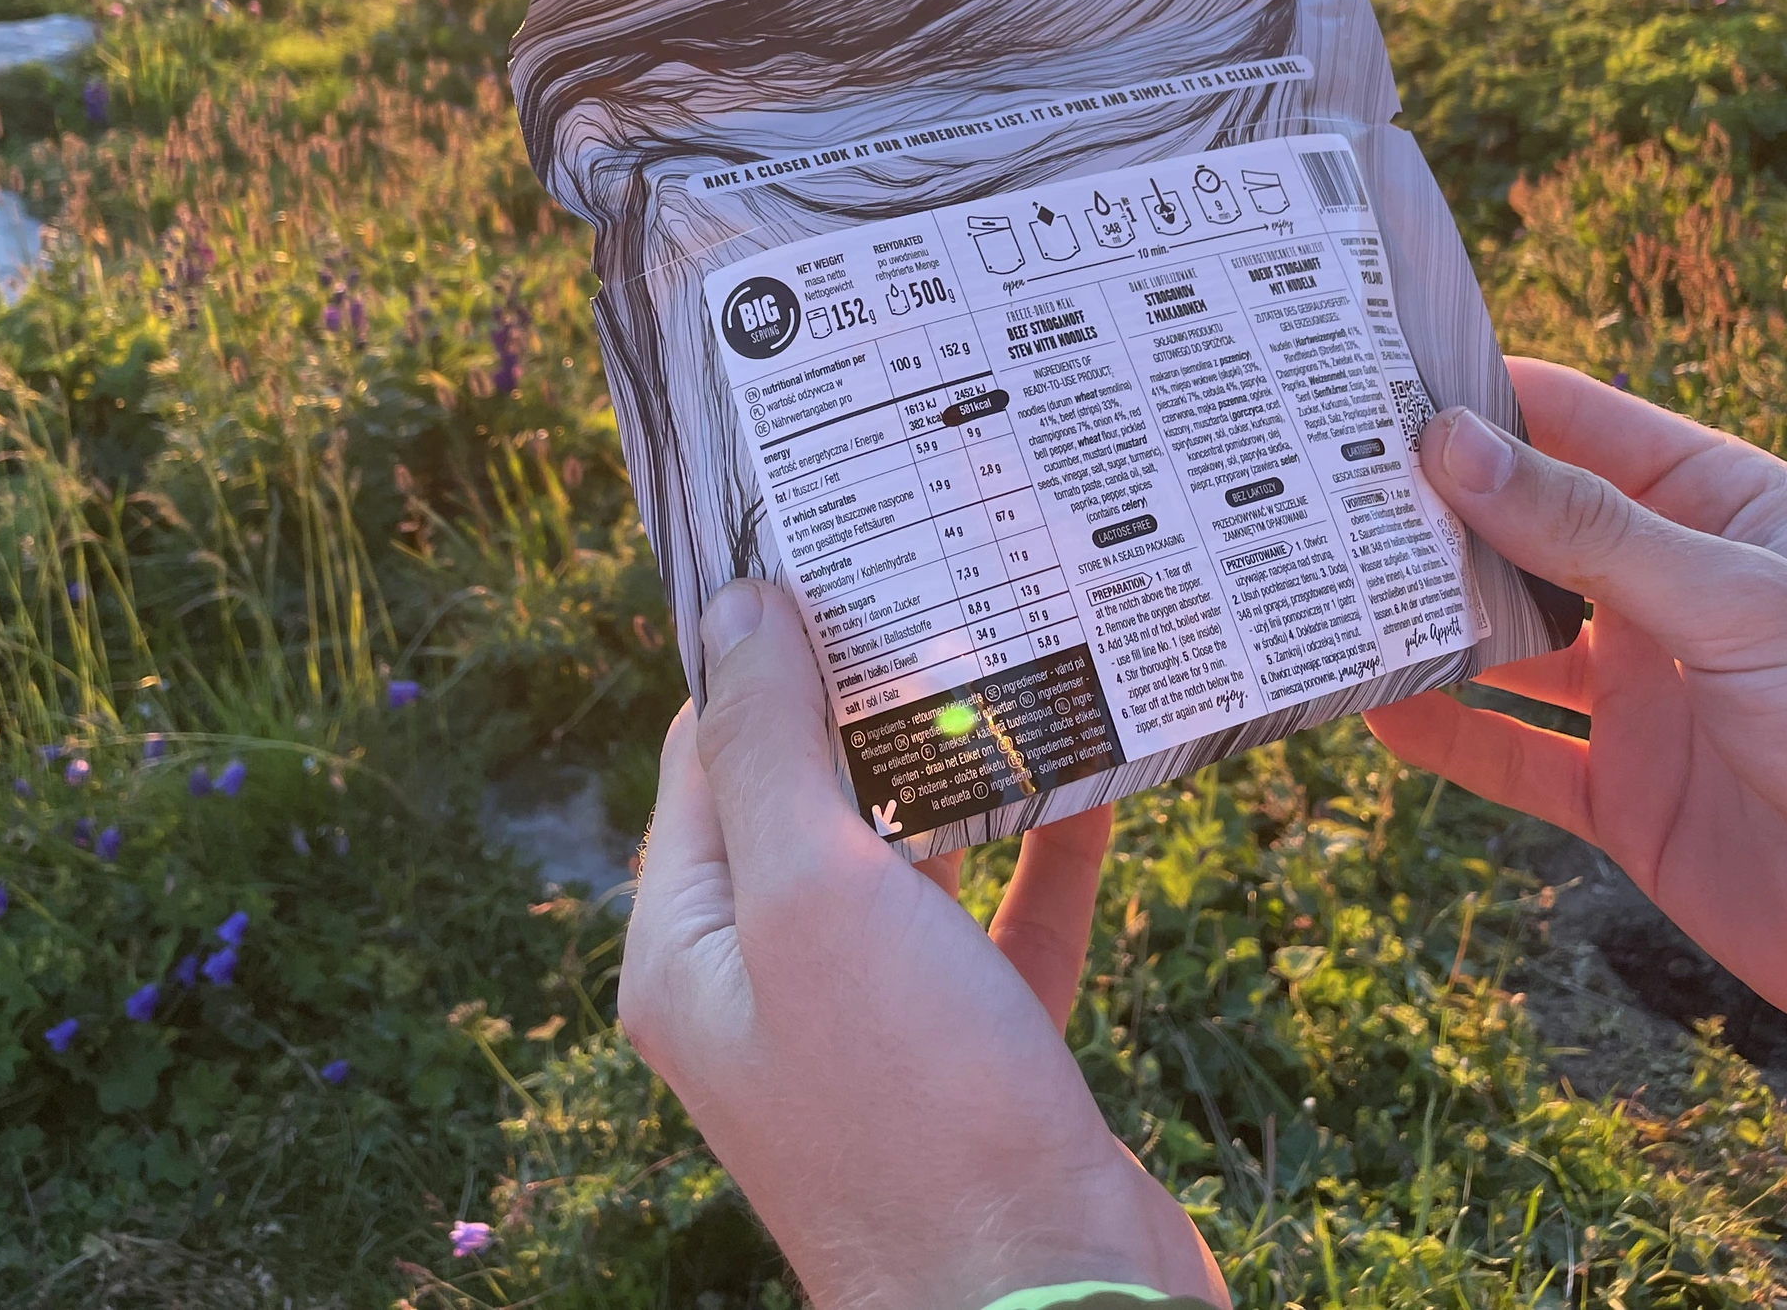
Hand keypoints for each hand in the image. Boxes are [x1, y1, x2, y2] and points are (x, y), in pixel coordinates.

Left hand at [619, 578, 1224, 1309]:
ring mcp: (869, 1027)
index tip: (832, 552)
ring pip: (907, 858)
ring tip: (1022, 650)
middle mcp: (764, 986)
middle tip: (942, 579)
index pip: (705, 756)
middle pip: (807, 797)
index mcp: (690, 950)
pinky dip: (1041, 853)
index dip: (763, 651)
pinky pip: (998, 925)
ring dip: (962, 766)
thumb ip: (768, 745)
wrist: (1049, 1309)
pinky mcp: (971, 1058)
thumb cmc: (912, 1105)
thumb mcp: (813, 893)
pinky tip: (1096, 778)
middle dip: (872, 695)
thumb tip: (732, 608)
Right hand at [1368, 357, 1786, 1043]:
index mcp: (1714, 510)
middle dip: (1431, 511)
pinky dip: (1447, 736)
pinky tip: (1377, 709)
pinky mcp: (1630, 798)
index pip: (1575, 423)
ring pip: (1509, 642)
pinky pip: (1515, 758)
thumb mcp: (1733, 604)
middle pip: (1525, 531)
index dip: (1480, 399)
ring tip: (1327, 590)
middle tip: (1312, 482)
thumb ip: (1589, 530)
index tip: (1369, 377)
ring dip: (1428, 621)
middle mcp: (1669, 592)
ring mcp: (1646, 696)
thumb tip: (1453, 446)